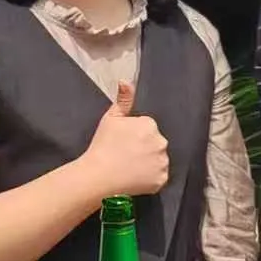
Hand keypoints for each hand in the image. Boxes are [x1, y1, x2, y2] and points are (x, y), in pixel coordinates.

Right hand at [79, 82, 169, 197]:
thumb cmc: (103, 146)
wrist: (98, 175)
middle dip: (145, 147)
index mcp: (150, 125)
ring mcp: (162, 162)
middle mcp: (161, 142)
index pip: (147, 128)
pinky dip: (150, 177)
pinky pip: (159, 176)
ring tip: (130, 167)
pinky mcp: (161, 179)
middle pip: (155, 143)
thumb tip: (126, 81)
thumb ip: (123, 100)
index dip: (135, 135)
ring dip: (149, 162)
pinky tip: (135, 177)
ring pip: (158, 159)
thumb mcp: (110, 119)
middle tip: (127, 155)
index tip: (124, 142)